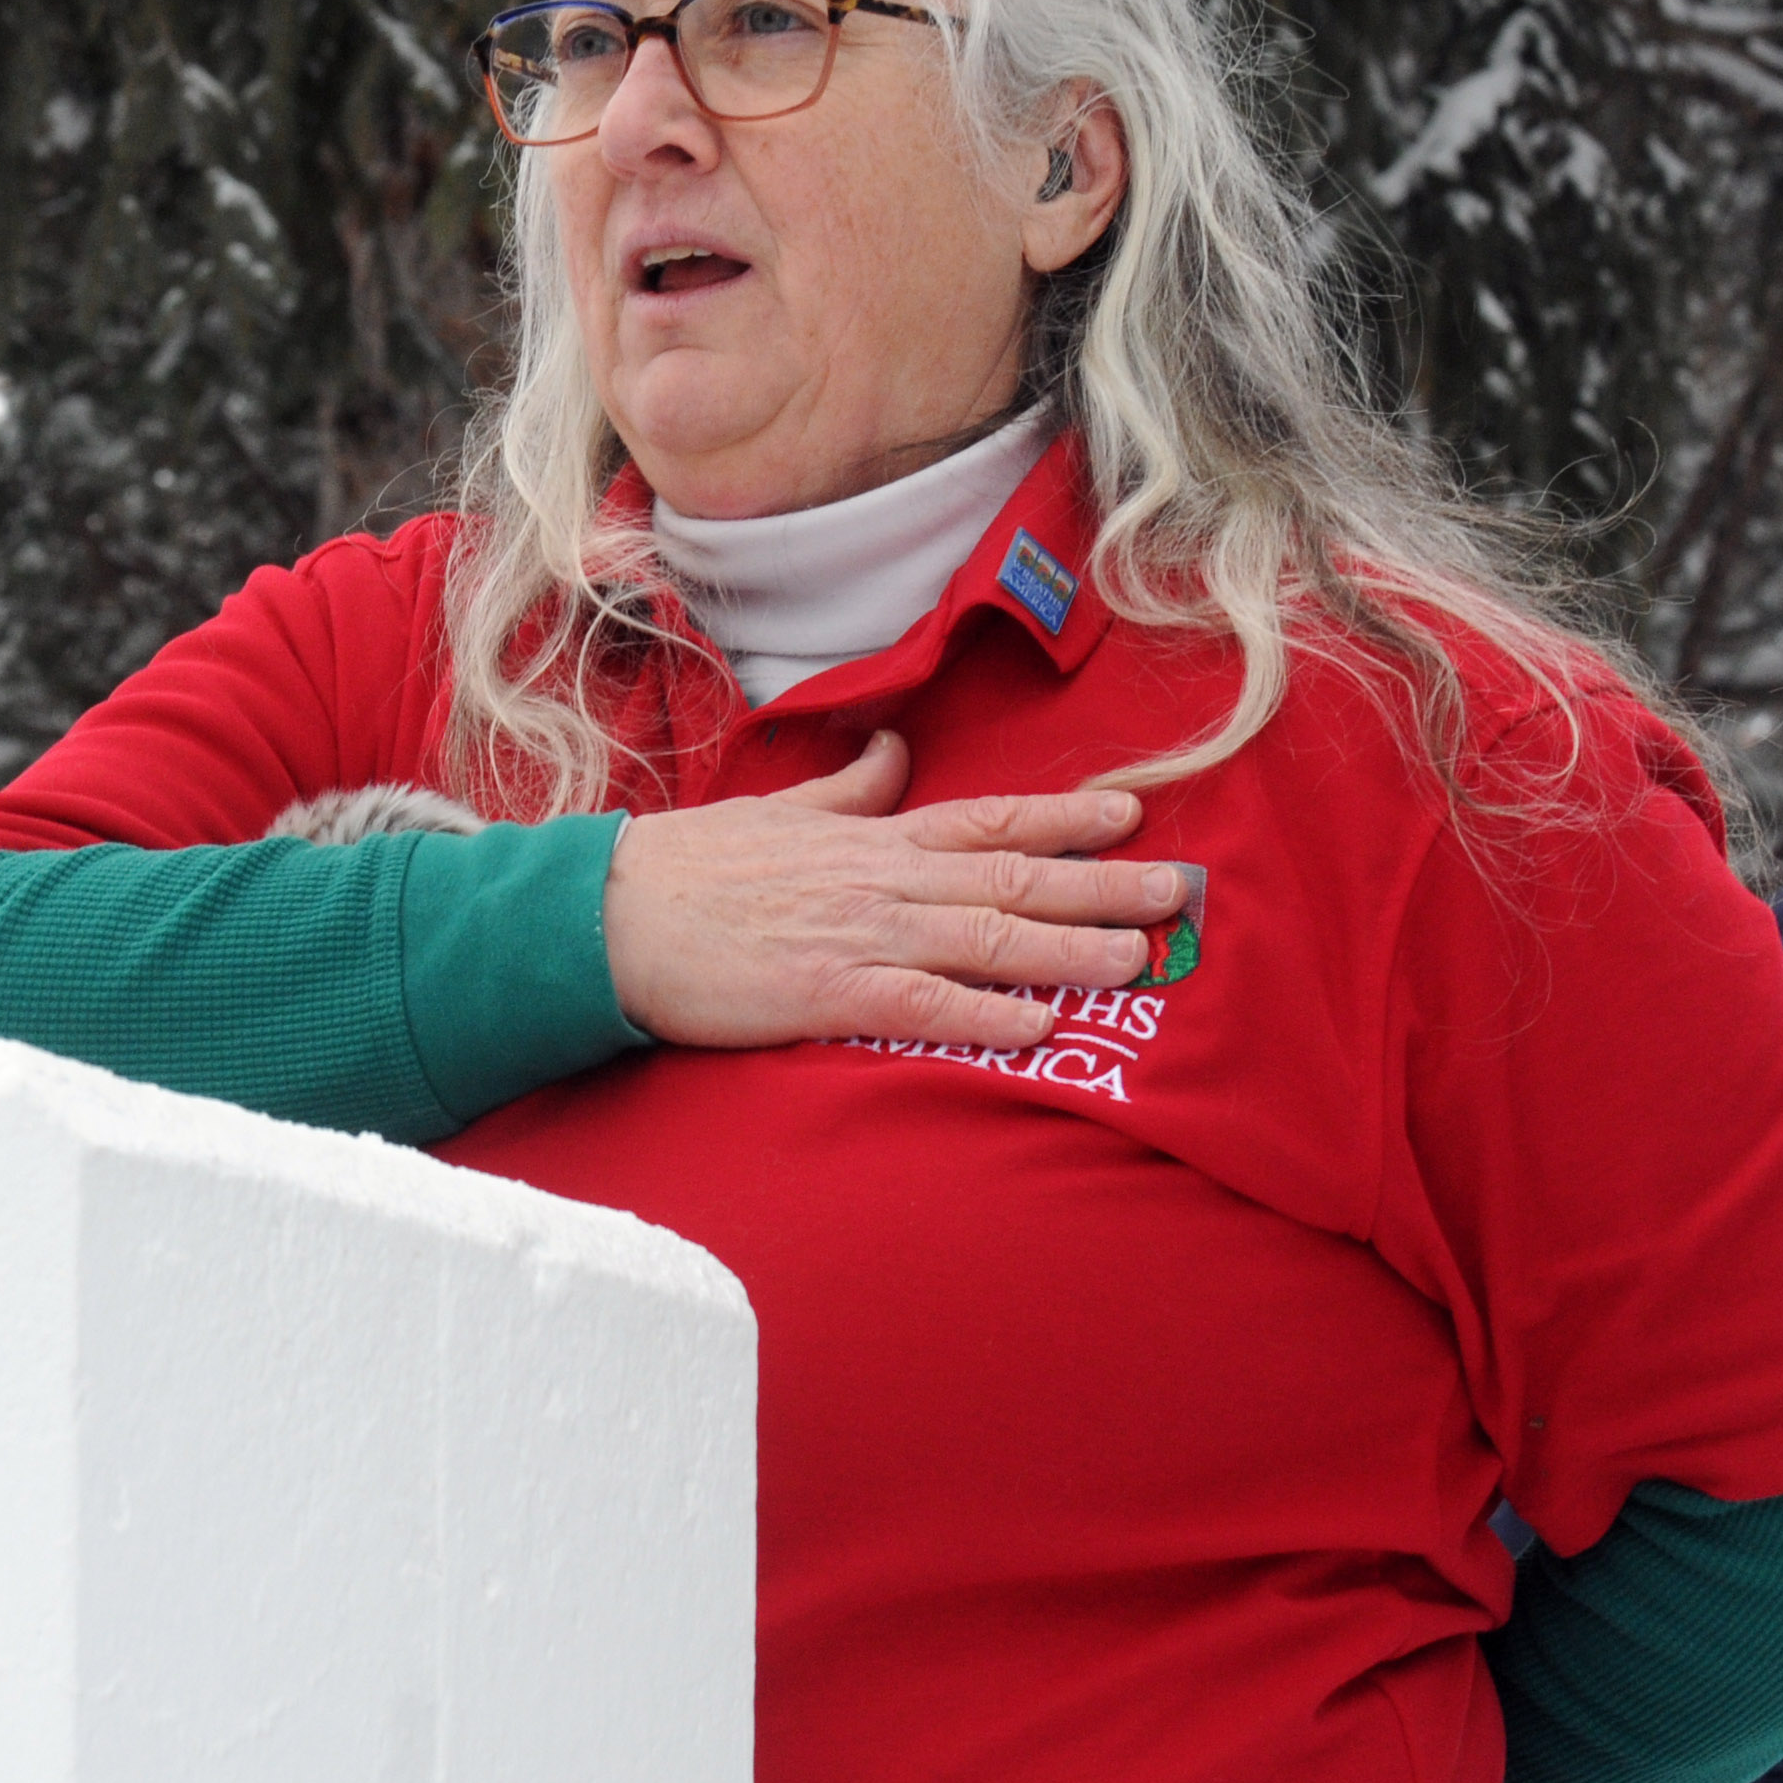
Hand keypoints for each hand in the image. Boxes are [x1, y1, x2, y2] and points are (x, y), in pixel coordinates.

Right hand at [602, 731, 1185, 1053]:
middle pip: (1009, 875)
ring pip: (982, 937)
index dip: (1065, 815)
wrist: (606, 913)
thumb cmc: (686, 867)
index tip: (1132, 811)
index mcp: (870, 839)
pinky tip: (1035, 1026)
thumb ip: (846, 792)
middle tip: (1176, 892)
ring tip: (1136, 960)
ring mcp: (856, 934)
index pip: (987, 818)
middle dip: (1099, 883)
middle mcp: (879, 879)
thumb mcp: (774, 809)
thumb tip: (894, 755)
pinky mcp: (825, 993)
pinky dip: (981, 1015)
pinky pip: (919, 1006)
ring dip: (1064, 948)